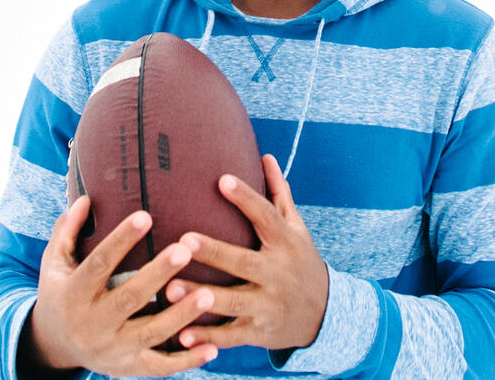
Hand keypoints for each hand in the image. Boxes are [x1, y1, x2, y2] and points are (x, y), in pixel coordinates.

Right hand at [25, 195, 219, 376]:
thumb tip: (85, 198)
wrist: (54, 346)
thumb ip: (67, 230)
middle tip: (185, 249)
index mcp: (74, 294)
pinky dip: (187, 361)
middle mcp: (92, 325)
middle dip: (158, 274)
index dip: (121, 240)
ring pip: (150, 333)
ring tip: (208, 294)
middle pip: (129, 298)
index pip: (99, 264)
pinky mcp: (129, 368)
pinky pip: (160, 366)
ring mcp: (112, 350)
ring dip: (181, 315)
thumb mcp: (53, 263)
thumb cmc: (61, 291)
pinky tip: (213, 347)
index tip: (146, 215)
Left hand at [164, 153, 328, 352]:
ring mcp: (268, 305)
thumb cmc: (301, 261)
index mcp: (286, 243)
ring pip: (233, 301)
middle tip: (183, 239)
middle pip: (243, 261)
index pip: (266, 216)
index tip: (222, 179)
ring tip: (169, 287)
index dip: (246, 198)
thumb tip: (265, 156)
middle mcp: (277, 274)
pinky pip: (231, 336)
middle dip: (214, 252)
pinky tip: (182, 334)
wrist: (324, 314)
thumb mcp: (296, 228)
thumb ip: (279, 194)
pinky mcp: (258, 332)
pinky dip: (208, 338)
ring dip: (201, 296)